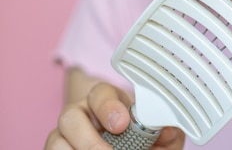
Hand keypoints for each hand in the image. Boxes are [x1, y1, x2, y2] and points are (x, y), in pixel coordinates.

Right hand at [45, 82, 184, 148]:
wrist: (127, 146)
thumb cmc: (140, 138)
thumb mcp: (157, 134)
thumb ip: (165, 131)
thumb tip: (168, 130)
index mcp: (106, 101)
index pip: (100, 93)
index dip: (108, 107)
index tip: (122, 124)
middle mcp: (80, 115)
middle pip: (69, 117)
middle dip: (88, 139)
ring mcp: (64, 136)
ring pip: (56, 141)